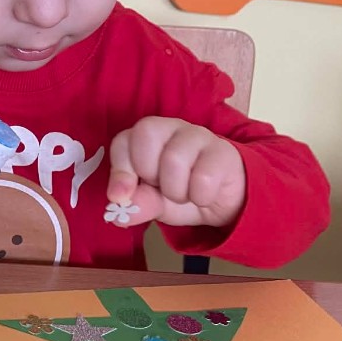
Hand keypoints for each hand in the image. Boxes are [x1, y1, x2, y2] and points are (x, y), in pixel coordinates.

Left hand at [106, 117, 245, 228]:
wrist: (222, 201)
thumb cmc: (182, 192)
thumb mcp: (154, 203)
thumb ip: (137, 204)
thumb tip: (118, 213)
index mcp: (146, 137)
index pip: (123, 140)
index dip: (119, 170)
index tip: (120, 197)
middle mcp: (170, 127)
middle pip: (145, 134)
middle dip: (149, 173)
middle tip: (161, 188)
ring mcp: (198, 135)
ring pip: (173, 158)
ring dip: (175, 191)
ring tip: (184, 195)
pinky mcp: (223, 151)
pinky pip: (204, 177)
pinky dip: (200, 197)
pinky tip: (204, 196)